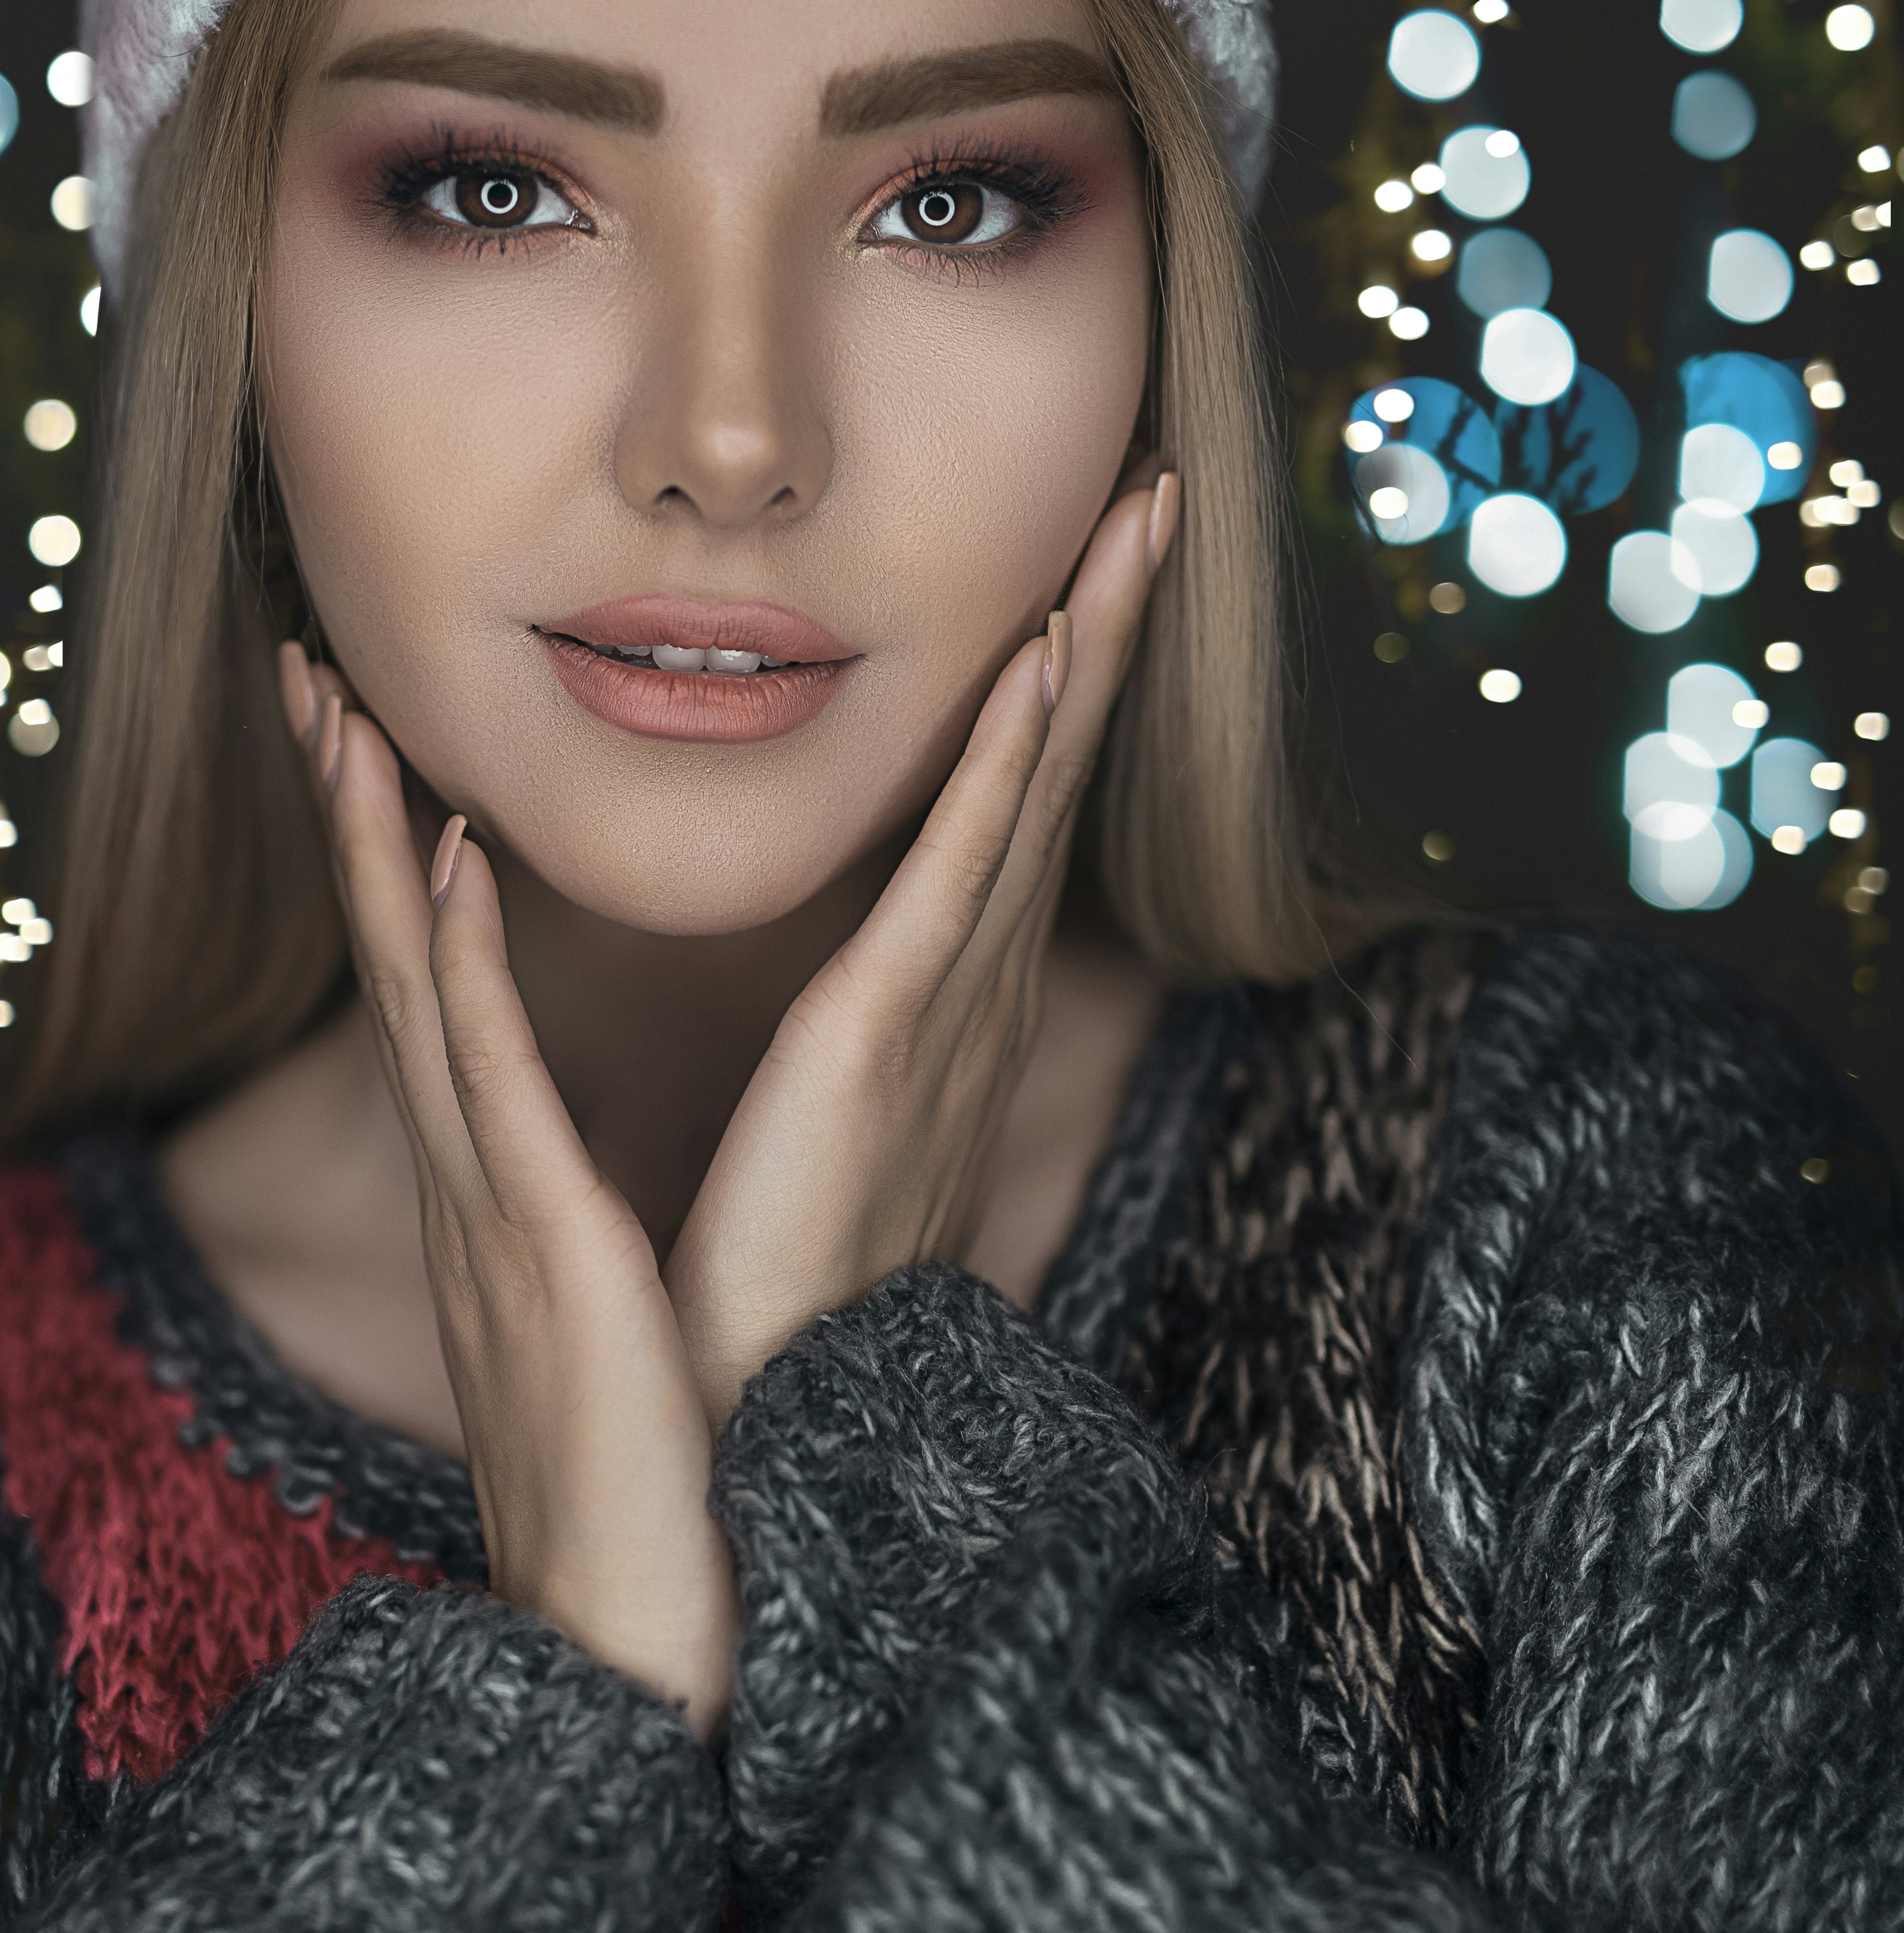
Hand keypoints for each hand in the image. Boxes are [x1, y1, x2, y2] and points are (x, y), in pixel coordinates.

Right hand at [281, 642, 737, 1739]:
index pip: (428, 983)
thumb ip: (572, 1220)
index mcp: (497, 1185)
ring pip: (413, 988)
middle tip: (307, 673)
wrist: (645, 1632)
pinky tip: (439, 863)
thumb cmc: (651, 1472)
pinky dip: (456, 966)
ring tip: (343, 714)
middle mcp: (471, 1178)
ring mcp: (490, 1207)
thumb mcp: (602, 1309)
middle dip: (345, 808)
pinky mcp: (542, 1246)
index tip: (366, 734)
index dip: (384, 851)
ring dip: (373, 843)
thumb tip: (573, 1160)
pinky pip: (490, 1083)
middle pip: (389, 955)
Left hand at [661, 472, 1178, 1434]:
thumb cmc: (785, 1292)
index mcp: (938, 1001)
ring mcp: (941, 1006)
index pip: (1011, 806)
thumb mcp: (828, 1131)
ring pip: (1030, 789)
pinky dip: (1010, 763)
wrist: (773, 1436)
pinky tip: (1042, 661)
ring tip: (1132, 525)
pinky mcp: (887, 1034)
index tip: (1092, 567)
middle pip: (1053, 771)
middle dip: (1108, 628)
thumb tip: (863, 997)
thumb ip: (856, 1046)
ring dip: (1083, 649)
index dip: (1063, 683)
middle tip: (1158, 496)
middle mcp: (966, 988)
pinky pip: (960, 869)